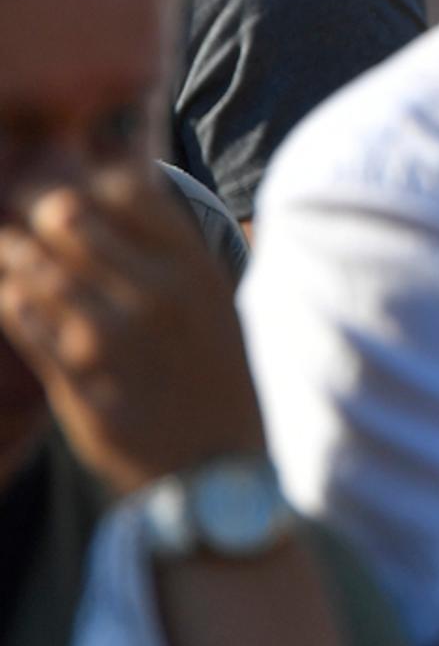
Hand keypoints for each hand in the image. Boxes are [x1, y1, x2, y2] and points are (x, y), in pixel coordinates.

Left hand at [0, 165, 264, 494]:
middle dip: (39, 212)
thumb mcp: (210, 299)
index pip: (127, 187)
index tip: (76, 192)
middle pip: (69, 217)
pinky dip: (9, 300)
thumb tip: (115, 181)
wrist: (212, 464)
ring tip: (10, 252)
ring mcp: (111, 338)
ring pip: (34, 267)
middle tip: (30, 220)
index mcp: (194, 267)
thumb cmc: (209, 371)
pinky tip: (12, 296)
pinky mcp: (73, 378)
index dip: (90, 181)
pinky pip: (20, 319)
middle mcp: (154, 294)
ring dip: (12, 254)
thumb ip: (166, 246)